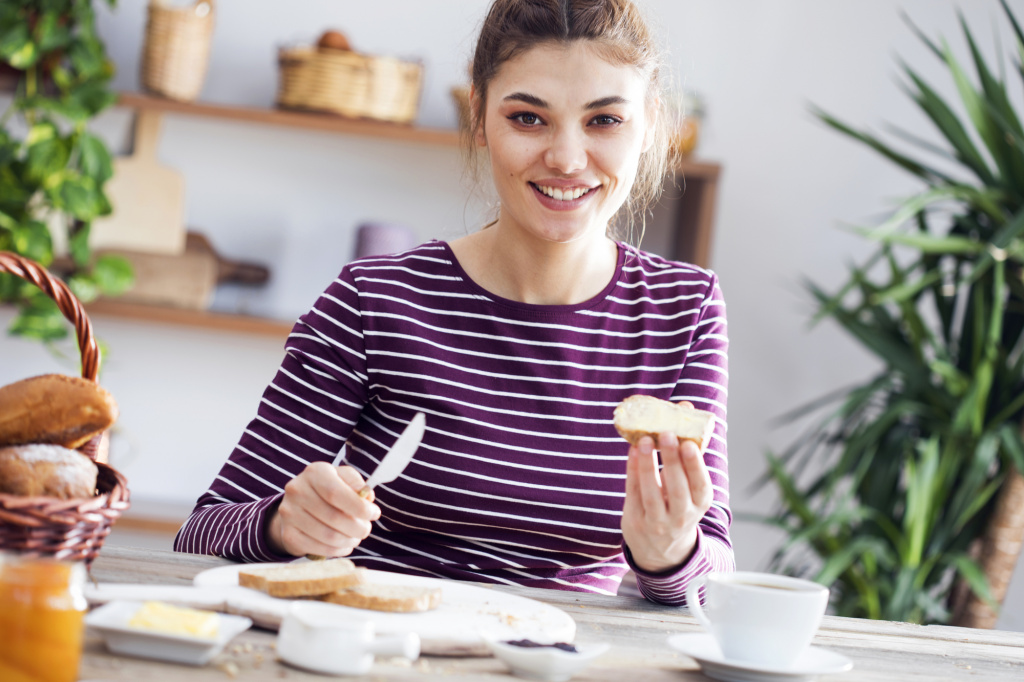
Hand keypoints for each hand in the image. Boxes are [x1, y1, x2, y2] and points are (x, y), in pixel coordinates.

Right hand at [267, 462, 380, 557]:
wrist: (299, 504)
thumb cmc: (328, 490)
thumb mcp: (343, 479)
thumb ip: (357, 485)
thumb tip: (367, 498)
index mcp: (314, 472)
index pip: (336, 493)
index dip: (359, 507)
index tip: (374, 514)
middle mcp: (297, 490)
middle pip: (334, 517)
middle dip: (358, 527)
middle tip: (366, 529)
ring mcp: (289, 513)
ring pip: (328, 536)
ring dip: (349, 540)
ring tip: (356, 537)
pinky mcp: (288, 534)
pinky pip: (318, 548)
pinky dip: (337, 550)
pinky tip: (344, 545)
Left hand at [621, 403, 713, 572]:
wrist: (660, 550)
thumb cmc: (677, 504)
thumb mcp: (690, 487)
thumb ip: (686, 453)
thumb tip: (683, 407)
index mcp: (700, 504)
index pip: (700, 485)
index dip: (694, 465)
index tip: (688, 443)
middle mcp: (681, 516)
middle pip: (677, 489)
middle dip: (672, 461)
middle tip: (667, 434)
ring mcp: (657, 522)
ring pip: (652, 493)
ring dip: (647, 465)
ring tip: (644, 440)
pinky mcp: (635, 521)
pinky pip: (633, 493)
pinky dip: (632, 471)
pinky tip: (632, 450)